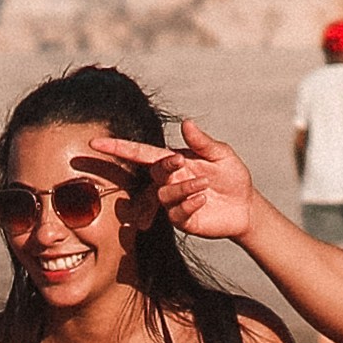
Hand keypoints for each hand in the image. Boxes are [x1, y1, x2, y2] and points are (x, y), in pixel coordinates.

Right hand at [81, 118, 259, 241]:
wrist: (246, 206)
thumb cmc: (231, 176)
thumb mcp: (221, 154)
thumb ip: (202, 141)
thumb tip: (187, 123)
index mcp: (172, 161)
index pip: (140, 153)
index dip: (117, 148)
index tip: (96, 143)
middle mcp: (168, 181)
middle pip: (151, 173)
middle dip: (163, 168)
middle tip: (180, 162)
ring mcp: (172, 202)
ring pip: (164, 194)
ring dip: (183, 188)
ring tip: (204, 184)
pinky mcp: (181, 220)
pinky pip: (176, 212)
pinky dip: (188, 204)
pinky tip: (203, 199)